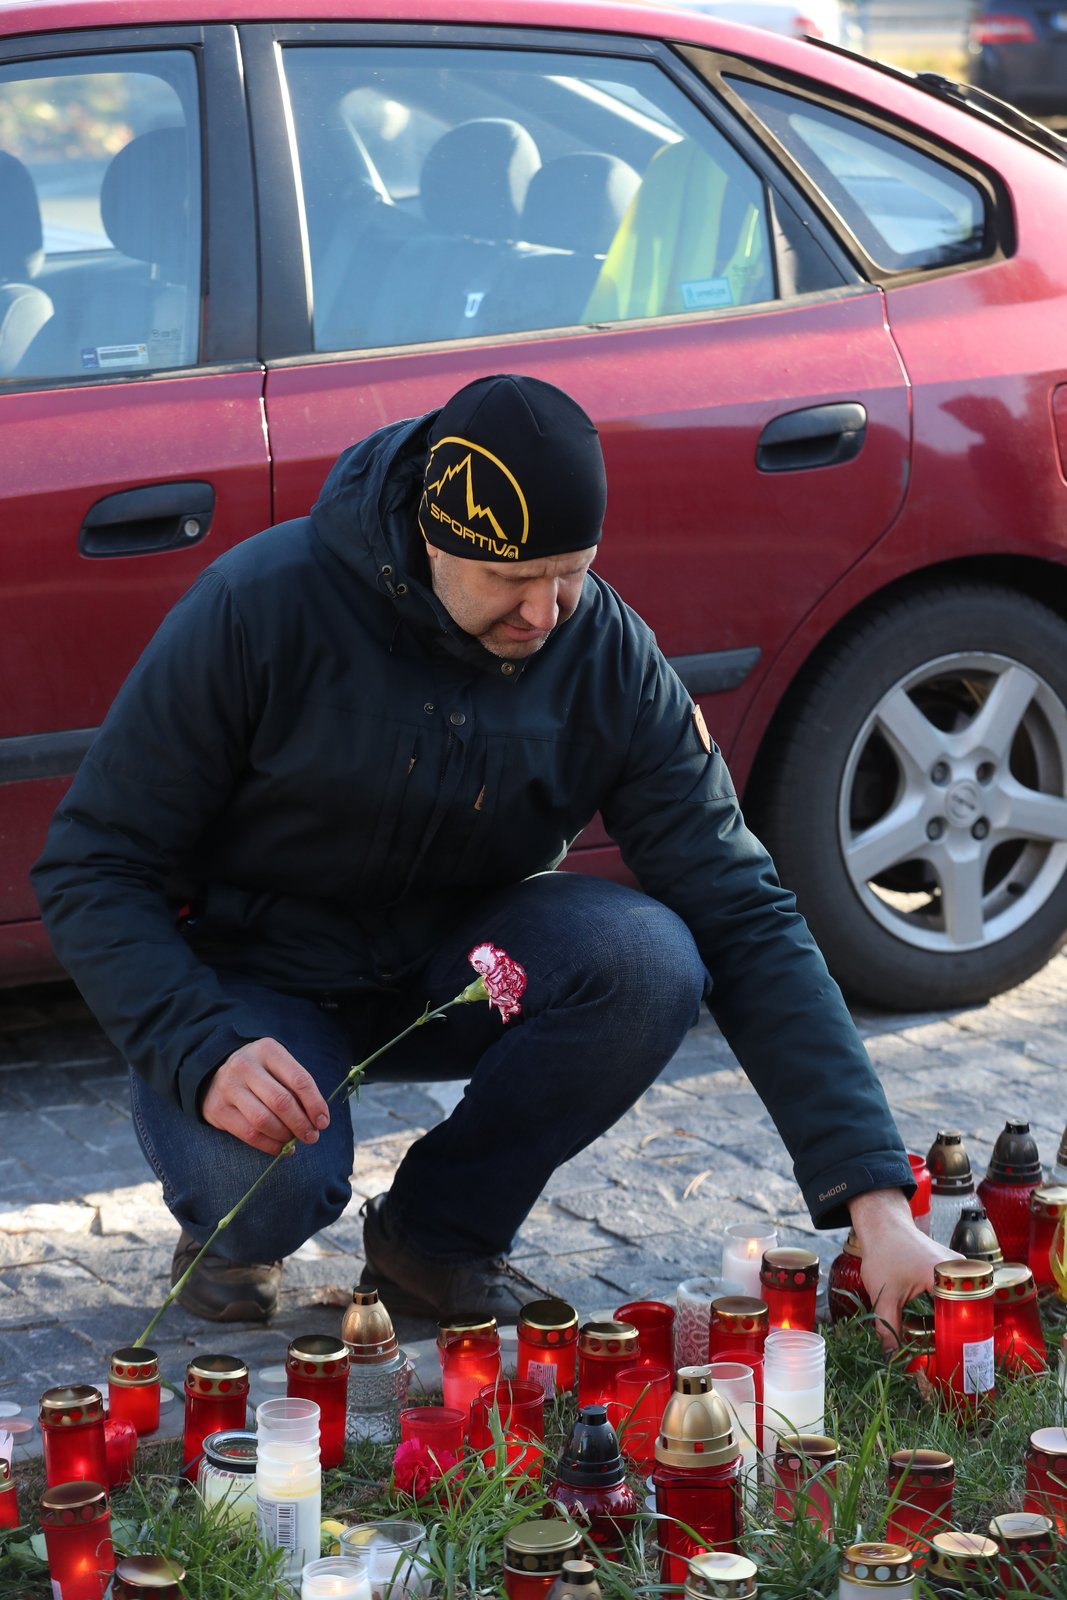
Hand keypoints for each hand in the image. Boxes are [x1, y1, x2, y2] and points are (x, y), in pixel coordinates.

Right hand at [201, 1038, 329, 1154]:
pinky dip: (269, 1145)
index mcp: (268, 1050)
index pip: (299, 1080)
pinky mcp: (218, 1109)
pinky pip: (249, 1134)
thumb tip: (317, 1120)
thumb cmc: (260, 1072)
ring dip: (285, 1136)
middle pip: (281, 1101)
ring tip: (294, 1141)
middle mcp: (245, 1065)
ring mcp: (229, 1087)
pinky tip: (280, 1147)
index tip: (323, 1122)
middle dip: (301, 1124)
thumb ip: (297, 1088)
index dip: (315, 1104)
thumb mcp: (278, 1067)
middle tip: (312, 1137)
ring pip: (263, 1120)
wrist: (217, 1073)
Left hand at [848, 1187, 959, 1354]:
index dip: (964, 1339)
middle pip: (971, 1310)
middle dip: (961, 1333)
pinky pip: (960, 1293)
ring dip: (956, 1320)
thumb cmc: (883, 1253)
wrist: (883, 1224)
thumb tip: (890, 1359)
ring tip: (949, 1343)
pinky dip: (951, 1308)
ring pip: (966, 1302)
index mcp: (950, 1276)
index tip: (958, 1357)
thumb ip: (888, 1328)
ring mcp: (961, 1267)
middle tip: (954, 1355)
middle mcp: (963, 1269)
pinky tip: (942, 1323)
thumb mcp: (883, 1295)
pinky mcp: (955, 1267)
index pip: (968, 1316)